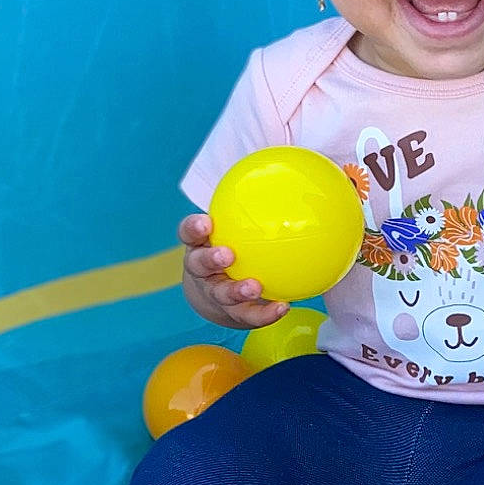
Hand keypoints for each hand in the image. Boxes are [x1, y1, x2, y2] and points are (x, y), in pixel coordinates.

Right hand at [179, 214, 289, 329]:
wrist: (218, 291)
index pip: (190, 232)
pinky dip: (264, 313)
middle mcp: (201, 269)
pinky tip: (283, 307)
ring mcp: (214, 292)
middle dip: (211, 259)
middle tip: (227, 255)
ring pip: (220, 293)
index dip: (194, 228)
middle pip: (199, 264)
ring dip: (235, 291)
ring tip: (254, 287)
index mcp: (199, 244)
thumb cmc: (232, 246)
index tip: (206, 222)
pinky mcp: (231, 313)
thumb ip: (254, 204)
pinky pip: (247, 314)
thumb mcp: (234, 226)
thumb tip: (293, 169)